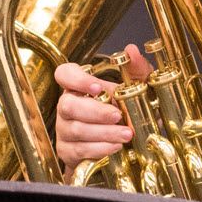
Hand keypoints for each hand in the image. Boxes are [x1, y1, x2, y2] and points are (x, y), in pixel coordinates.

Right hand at [53, 45, 151, 177]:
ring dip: (104, 132)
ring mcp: (64, 129)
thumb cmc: (127, 110)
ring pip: (76, 129)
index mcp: (78, 86)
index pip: (64, 74)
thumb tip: (131, 50)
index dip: (77, 80)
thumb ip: (135, 68)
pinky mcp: (68, 150)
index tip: (97, 87)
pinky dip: (100, 148)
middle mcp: (66, 106)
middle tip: (118, 115)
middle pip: (68, 105)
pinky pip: (79, 149)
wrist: (127, 144)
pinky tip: (116, 146)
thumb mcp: (137, 87)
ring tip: (126, 134)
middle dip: (95, 111)